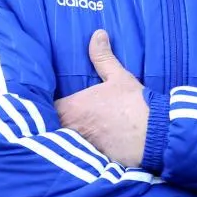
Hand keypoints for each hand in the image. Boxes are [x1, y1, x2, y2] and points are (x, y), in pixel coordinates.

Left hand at [54, 30, 148, 167]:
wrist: (155, 134)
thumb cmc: (134, 104)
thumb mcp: (118, 77)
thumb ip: (103, 57)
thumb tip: (98, 34)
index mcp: (73, 108)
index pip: (44, 108)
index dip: (41, 106)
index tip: (44, 104)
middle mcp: (71, 129)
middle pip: (50, 128)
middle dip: (49, 124)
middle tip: (51, 119)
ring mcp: (81, 148)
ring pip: (62, 144)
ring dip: (62, 140)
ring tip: (63, 136)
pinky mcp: (93, 162)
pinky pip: (77, 158)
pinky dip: (77, 155)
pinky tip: (81, 152)